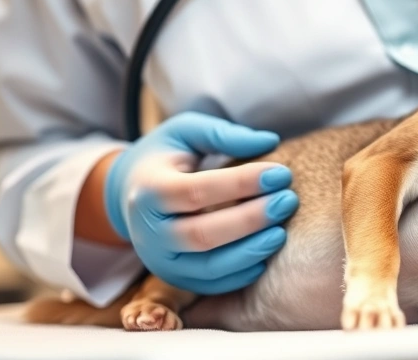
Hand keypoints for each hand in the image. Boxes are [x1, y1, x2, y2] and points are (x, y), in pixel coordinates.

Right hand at [104, 112, 297, 294]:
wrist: (129, 193)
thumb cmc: (165, 156)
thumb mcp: (186, 132)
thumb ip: (223, 134)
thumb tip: (269, 141)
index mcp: (148, 190)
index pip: (197, 191)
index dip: (241, 183)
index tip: (280, 173)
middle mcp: (148, 231)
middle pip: (203, 235)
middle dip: (250, 220)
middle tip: (288, 201)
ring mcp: (160, 260)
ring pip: (208, 266)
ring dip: (250, 251)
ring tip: (282, 230)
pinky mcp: (174, 277)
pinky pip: (211, 284)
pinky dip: (241, 273)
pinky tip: (266, 252)